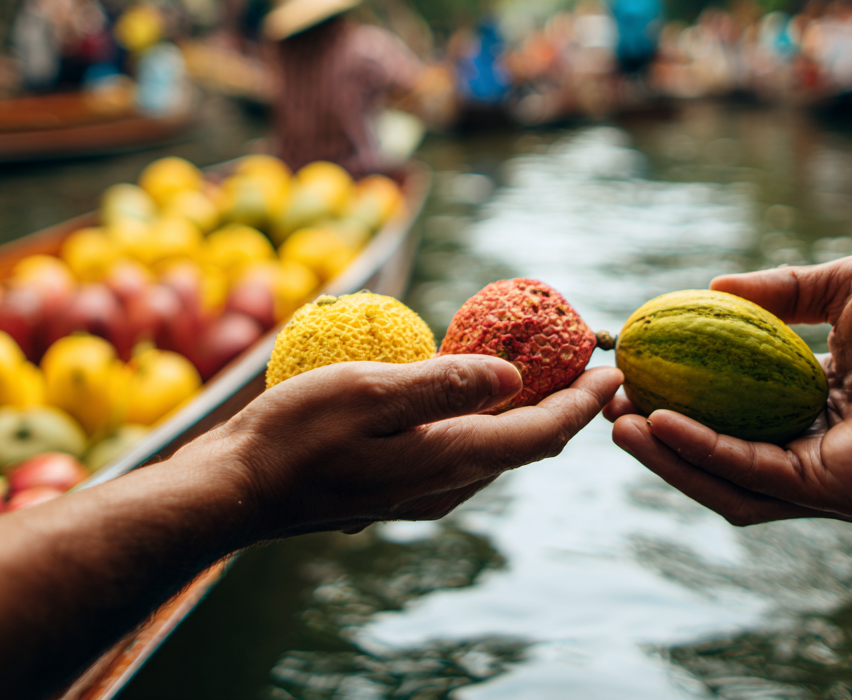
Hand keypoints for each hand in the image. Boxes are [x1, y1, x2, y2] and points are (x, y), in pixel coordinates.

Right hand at [179, 356, 621, 541]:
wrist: (234, 491)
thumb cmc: (292, 436)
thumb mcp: (367, 393)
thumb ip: (443, 385)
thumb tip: (513, 378)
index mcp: (448, 461)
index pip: (540, 434)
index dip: (584, 402)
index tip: (616, 368)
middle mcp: (446, 486)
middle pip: (525, 444)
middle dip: (564, 402)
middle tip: (585, 358)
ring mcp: (421, 493)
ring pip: (495, 450)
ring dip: (525, 410)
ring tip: (542, 365)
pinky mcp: (398, 488)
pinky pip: (462, 451)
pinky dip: (485, 418)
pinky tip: (473, 390)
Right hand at [608, 254, 851, 524]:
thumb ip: (786, 287)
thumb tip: (713, 289)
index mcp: (813, 400)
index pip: (731, 399)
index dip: (680, 382)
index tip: (637, 358)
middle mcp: (806, 442)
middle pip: (713, 441)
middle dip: (654, 425)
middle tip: (608, 396)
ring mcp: (812, 473)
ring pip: (718, 472)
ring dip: (662, 451)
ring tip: (614, 419)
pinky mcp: (823, 490)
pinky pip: (746, 475)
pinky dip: (699, 454)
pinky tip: (660, 423)